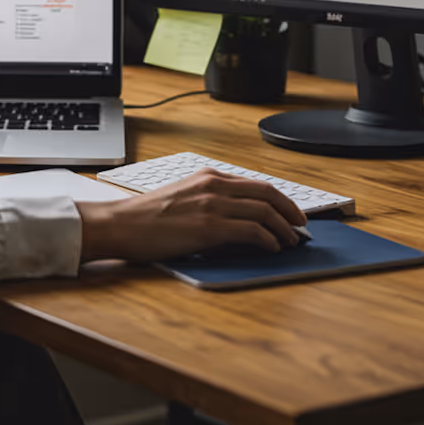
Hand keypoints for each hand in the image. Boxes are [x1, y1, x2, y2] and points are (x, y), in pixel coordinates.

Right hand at [76, 169, 306, 262]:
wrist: (122, 224)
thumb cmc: (146, 217)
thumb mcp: (183, 197)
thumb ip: (210, 200)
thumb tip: (238, 219)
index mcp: (208, 176)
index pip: (256, 183)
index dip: (280, 199)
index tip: (290, 212)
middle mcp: (213, 185)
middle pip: (267, 193)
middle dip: (290, 211)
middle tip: (301, 226)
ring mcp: (212, 205)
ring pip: (264, 211)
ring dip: (284, 228)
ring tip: (291, 242)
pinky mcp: (209, 227)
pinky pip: (252, 230)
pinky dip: (268, 240)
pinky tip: (272, 248)